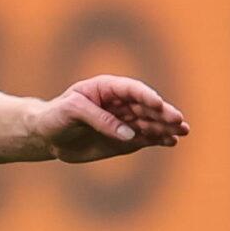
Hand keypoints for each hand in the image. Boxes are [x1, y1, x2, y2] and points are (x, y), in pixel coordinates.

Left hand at [30, 76, 188, 162]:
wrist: (47, 136)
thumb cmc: (56, 116)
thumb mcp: (72, 112)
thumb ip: (100, 120)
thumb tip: (129, 133)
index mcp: (107, 88)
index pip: (132, 90)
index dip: (146, 96)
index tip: (159, 104)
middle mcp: (120, 103)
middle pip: (146, 106)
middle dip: (163, 113)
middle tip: (178, 121)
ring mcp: (125, 121)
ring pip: (150, 122)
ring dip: (166, 127)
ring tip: (182, 132)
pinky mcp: (126, 139)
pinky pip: (146, 138)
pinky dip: (159, 140)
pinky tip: (171, 142)